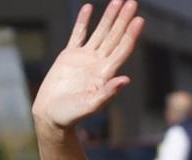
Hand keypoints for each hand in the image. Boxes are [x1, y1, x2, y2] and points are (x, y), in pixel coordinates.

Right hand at [31, 1, 143, 132]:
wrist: (52, 115)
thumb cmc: (72, 115)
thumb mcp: (91, 105)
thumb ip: (107, 93)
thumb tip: (126, 80)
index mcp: (106, 73)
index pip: (122, 49)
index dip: (131, 34)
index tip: (140, 19)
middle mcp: (98, 63)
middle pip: (115, 36)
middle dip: (124, 19)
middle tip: (133, 2)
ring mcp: (84, 58)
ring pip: (100, 32)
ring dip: (109, 17)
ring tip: (118, 1)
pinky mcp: (69, 56)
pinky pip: (78, 34)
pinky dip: (83, 21)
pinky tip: (89, 8)